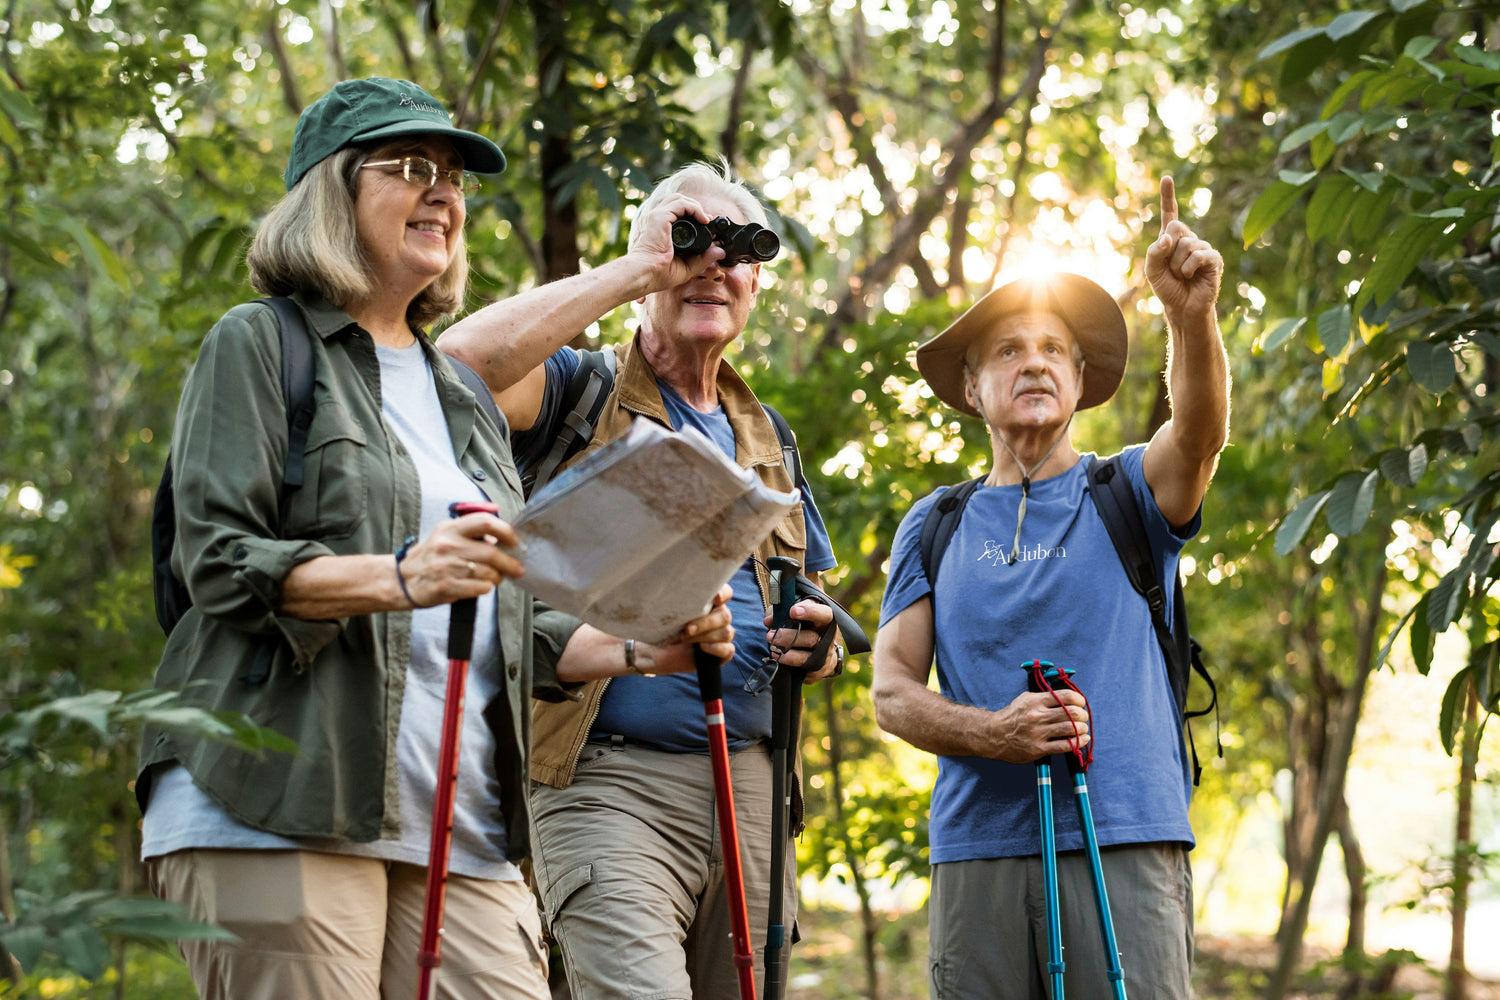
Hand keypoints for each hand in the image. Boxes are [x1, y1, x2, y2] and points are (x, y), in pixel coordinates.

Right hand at [395, 511, 523, 607]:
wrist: (403, 580)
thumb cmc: (430, 557)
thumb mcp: (446, 534)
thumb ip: (471, 532)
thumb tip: (502, 536)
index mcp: (450, 529)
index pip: (484, 522)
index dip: (505, 531)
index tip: (514, 541)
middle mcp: (448, 545)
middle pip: (491, 552)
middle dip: (509, 562)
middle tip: (517, 568)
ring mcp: (447, 567)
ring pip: (488, 572)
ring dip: (498, 577)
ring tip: (498, 577)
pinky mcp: (447, 587)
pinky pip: (479, 588)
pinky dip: (487, 587)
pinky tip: (484, 585)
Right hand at [629, 192, 728, 288]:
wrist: (645, 274)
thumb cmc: (658, 274)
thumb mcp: (686, 266)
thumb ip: (703, 258)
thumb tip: (720, 251)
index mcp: (660, 229)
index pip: (678, 213)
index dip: (694, 216)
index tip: (707, 226)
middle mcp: (657, 220)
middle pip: (678, 202)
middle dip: (695, 208)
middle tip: (707, 221)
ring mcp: (657, 216)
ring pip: (680, 199)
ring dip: (695, 206)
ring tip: (705, 219)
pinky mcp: (659, 216)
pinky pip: (681, 203)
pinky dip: (694, 208)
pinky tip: (703, 219)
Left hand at [638, 584, 736, 673]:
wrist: (660, 651)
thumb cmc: (664, 626)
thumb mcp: (666, 612)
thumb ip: (675, 602)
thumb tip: (670, 591)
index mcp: (710, 601)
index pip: (726, 593)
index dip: (724, 594)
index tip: (715, 598)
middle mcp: (719, 616)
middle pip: (724, 615)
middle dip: (705, 623)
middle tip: (687, 628)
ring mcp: (722, 634)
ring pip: (726, 633)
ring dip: (704, 636)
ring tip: (685, 638)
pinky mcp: (722, 652)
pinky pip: (728, 649)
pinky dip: (715, 648)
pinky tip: (702, 647)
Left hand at [764, 598, 840, 682]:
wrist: (823, 649)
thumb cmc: (806, 626)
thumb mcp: (796, 613)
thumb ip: (781, 612)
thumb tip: (769, 620)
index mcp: (824, 620)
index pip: (824, 614)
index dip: (810, 612)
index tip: (793, 611)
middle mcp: (828, 638)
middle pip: (811, 638)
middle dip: (789, 637)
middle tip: (771, 635)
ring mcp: (825, 656)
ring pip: (807, 657)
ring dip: (788, 655)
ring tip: (774, 651)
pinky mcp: (819, 670)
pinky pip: (804, 672)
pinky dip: (790, 666)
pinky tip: (780, 660)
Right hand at [989, 689, 1090, 763]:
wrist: (993, 735)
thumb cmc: (1012, 716)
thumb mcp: (1025, 699)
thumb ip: (1045, 698)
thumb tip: (1067, 698)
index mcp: (1035, 701)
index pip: (1066, 696)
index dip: (1079, 699)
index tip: (1081, 703)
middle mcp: (1038, 716)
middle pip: (1072, 713)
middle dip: (1083, 715)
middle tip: (1083, 717)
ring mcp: (1038, 733)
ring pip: (1071, 729)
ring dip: (1082, 729)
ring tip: (1082, 729)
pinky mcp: (1039, 749)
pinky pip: (1065, 745)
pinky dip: (1078, 742)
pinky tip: (1082, 739)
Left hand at [1145, 176, 1222, 322]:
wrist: (1183, 308)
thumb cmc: (1168, 288)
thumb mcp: (1152, 271)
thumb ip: (1154, 252)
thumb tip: (1168, 237)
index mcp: (1172, 239)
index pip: (1170, 214)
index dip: (1168, 196)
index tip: (1166, 178)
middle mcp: (1189, 239)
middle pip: (1175, 227)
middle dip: (1168, 250)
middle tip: (1172, 269)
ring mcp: (1203, 247)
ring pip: (1185, 244)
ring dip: (1177, 265)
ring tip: (1183, 276)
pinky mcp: (1214, 258)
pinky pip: (1198, 255)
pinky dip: (1189, 268)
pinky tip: (1192, 276)